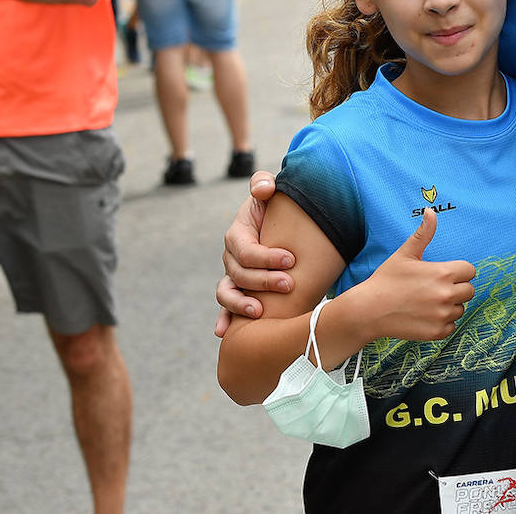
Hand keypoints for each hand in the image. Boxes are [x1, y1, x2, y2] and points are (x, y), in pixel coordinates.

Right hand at [215, 171, 295, 335]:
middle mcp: (232, 257)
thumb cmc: (279, 209)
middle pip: (239, 274)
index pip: (246, 250)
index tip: (291, 260)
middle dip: (263, 281)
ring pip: (227, 293)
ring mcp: (234, 276)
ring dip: (240, 304)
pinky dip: (224, 319)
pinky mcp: (240, 290)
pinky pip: (227, 307)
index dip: (266, 257)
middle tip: (288, 284)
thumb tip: (263, 190)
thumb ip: (264, 184)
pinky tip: (224, 332)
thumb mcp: (272, 192)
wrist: (284, 226)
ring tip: (260, 311)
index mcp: (238, 234)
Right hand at [351, 208, 475, 342]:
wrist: (369, 310)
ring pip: (460, 309)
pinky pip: (451, 326)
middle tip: (435, 288)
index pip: (470, 271)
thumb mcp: (405, 254)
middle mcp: (446, 295)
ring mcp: (442, 315)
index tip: (444, 274)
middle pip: (469, 290)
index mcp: (443, 273)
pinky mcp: (437, 332)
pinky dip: (442, 322)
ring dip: (450, 306)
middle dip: (457, 288)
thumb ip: (423, 233)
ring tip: (428, 302)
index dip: (459, 271)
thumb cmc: (386, 279)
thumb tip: (431, 211)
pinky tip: (426, 315)